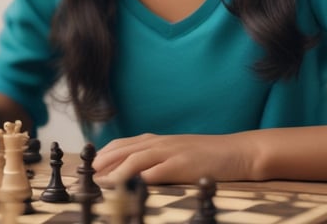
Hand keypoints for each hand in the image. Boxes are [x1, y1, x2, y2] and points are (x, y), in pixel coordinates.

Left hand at [93, 133, 253, 184]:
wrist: (238, 151)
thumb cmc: (209, 156)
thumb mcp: (179, 152)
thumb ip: (159, 158)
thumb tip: (137, 172)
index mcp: (159, 140)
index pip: (124, 144)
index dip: (105, 154)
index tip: (90, 166)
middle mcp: (161, 143)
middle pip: (124, 149)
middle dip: (104, 162)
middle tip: (88, 175)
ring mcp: (171, 152)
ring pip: (136, 158)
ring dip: (116, 170)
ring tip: (101, 182)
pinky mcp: (182, 164)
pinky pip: (157, 170)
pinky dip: (140, 178)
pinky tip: (129, 186)